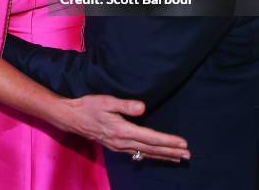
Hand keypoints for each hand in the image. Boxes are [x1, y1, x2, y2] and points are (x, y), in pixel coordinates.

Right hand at [60, 95, 189, 161]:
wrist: (71, 117)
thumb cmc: (89, 106)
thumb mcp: (106, 101)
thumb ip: (125, 105)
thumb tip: (143, 108)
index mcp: (123, 131)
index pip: (151, 138)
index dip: (168, 141)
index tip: (183, 143)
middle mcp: (122, 142)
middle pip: (151, 149)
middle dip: (171, 152)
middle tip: (188, 154)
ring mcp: (118, 146)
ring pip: (145, 153)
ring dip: (163, 155)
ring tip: (178, 157)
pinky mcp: (115, 146)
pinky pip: (137, 153)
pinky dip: (150, 155)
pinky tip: (155, 155)